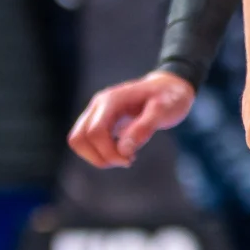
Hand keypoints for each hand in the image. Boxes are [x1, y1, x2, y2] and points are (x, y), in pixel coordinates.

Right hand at [67, 70, 195, 167]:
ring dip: (98, 156)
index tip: (130, 159)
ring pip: (79, 141)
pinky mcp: (101, 122)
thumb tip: (124, 150)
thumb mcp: (165, 110)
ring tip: (125, 157)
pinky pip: (88, 142)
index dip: (108, 152)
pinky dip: (101, 152)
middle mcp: (99, 105)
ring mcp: (97, 113)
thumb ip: (145, 127)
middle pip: (78, 139)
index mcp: (112, 100)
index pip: (94, 133)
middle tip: (126, 161)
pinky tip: (124, 152)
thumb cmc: (171, 97)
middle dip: (99, 157)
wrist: (171, 88)